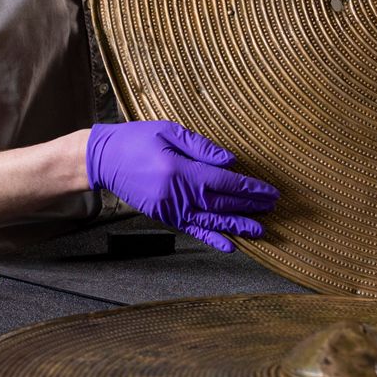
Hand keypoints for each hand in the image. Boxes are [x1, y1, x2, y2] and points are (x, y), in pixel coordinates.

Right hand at [85, 121, 278, 251]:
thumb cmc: (136, 139)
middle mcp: (177, 194)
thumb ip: (201, 147)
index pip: (224, 183)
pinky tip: (229, 245)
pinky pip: (192, 229)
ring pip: (210, 220)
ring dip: (236, 225)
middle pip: (221, 203)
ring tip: (260, 230)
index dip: (249, 188)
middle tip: (273, 207)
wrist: (103, 159)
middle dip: (249, 206)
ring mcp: (170, 209)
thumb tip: (231, 162)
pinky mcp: (164, 216)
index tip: (269, 191)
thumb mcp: (169, 131)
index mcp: (180, 170)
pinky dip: (211, 238)